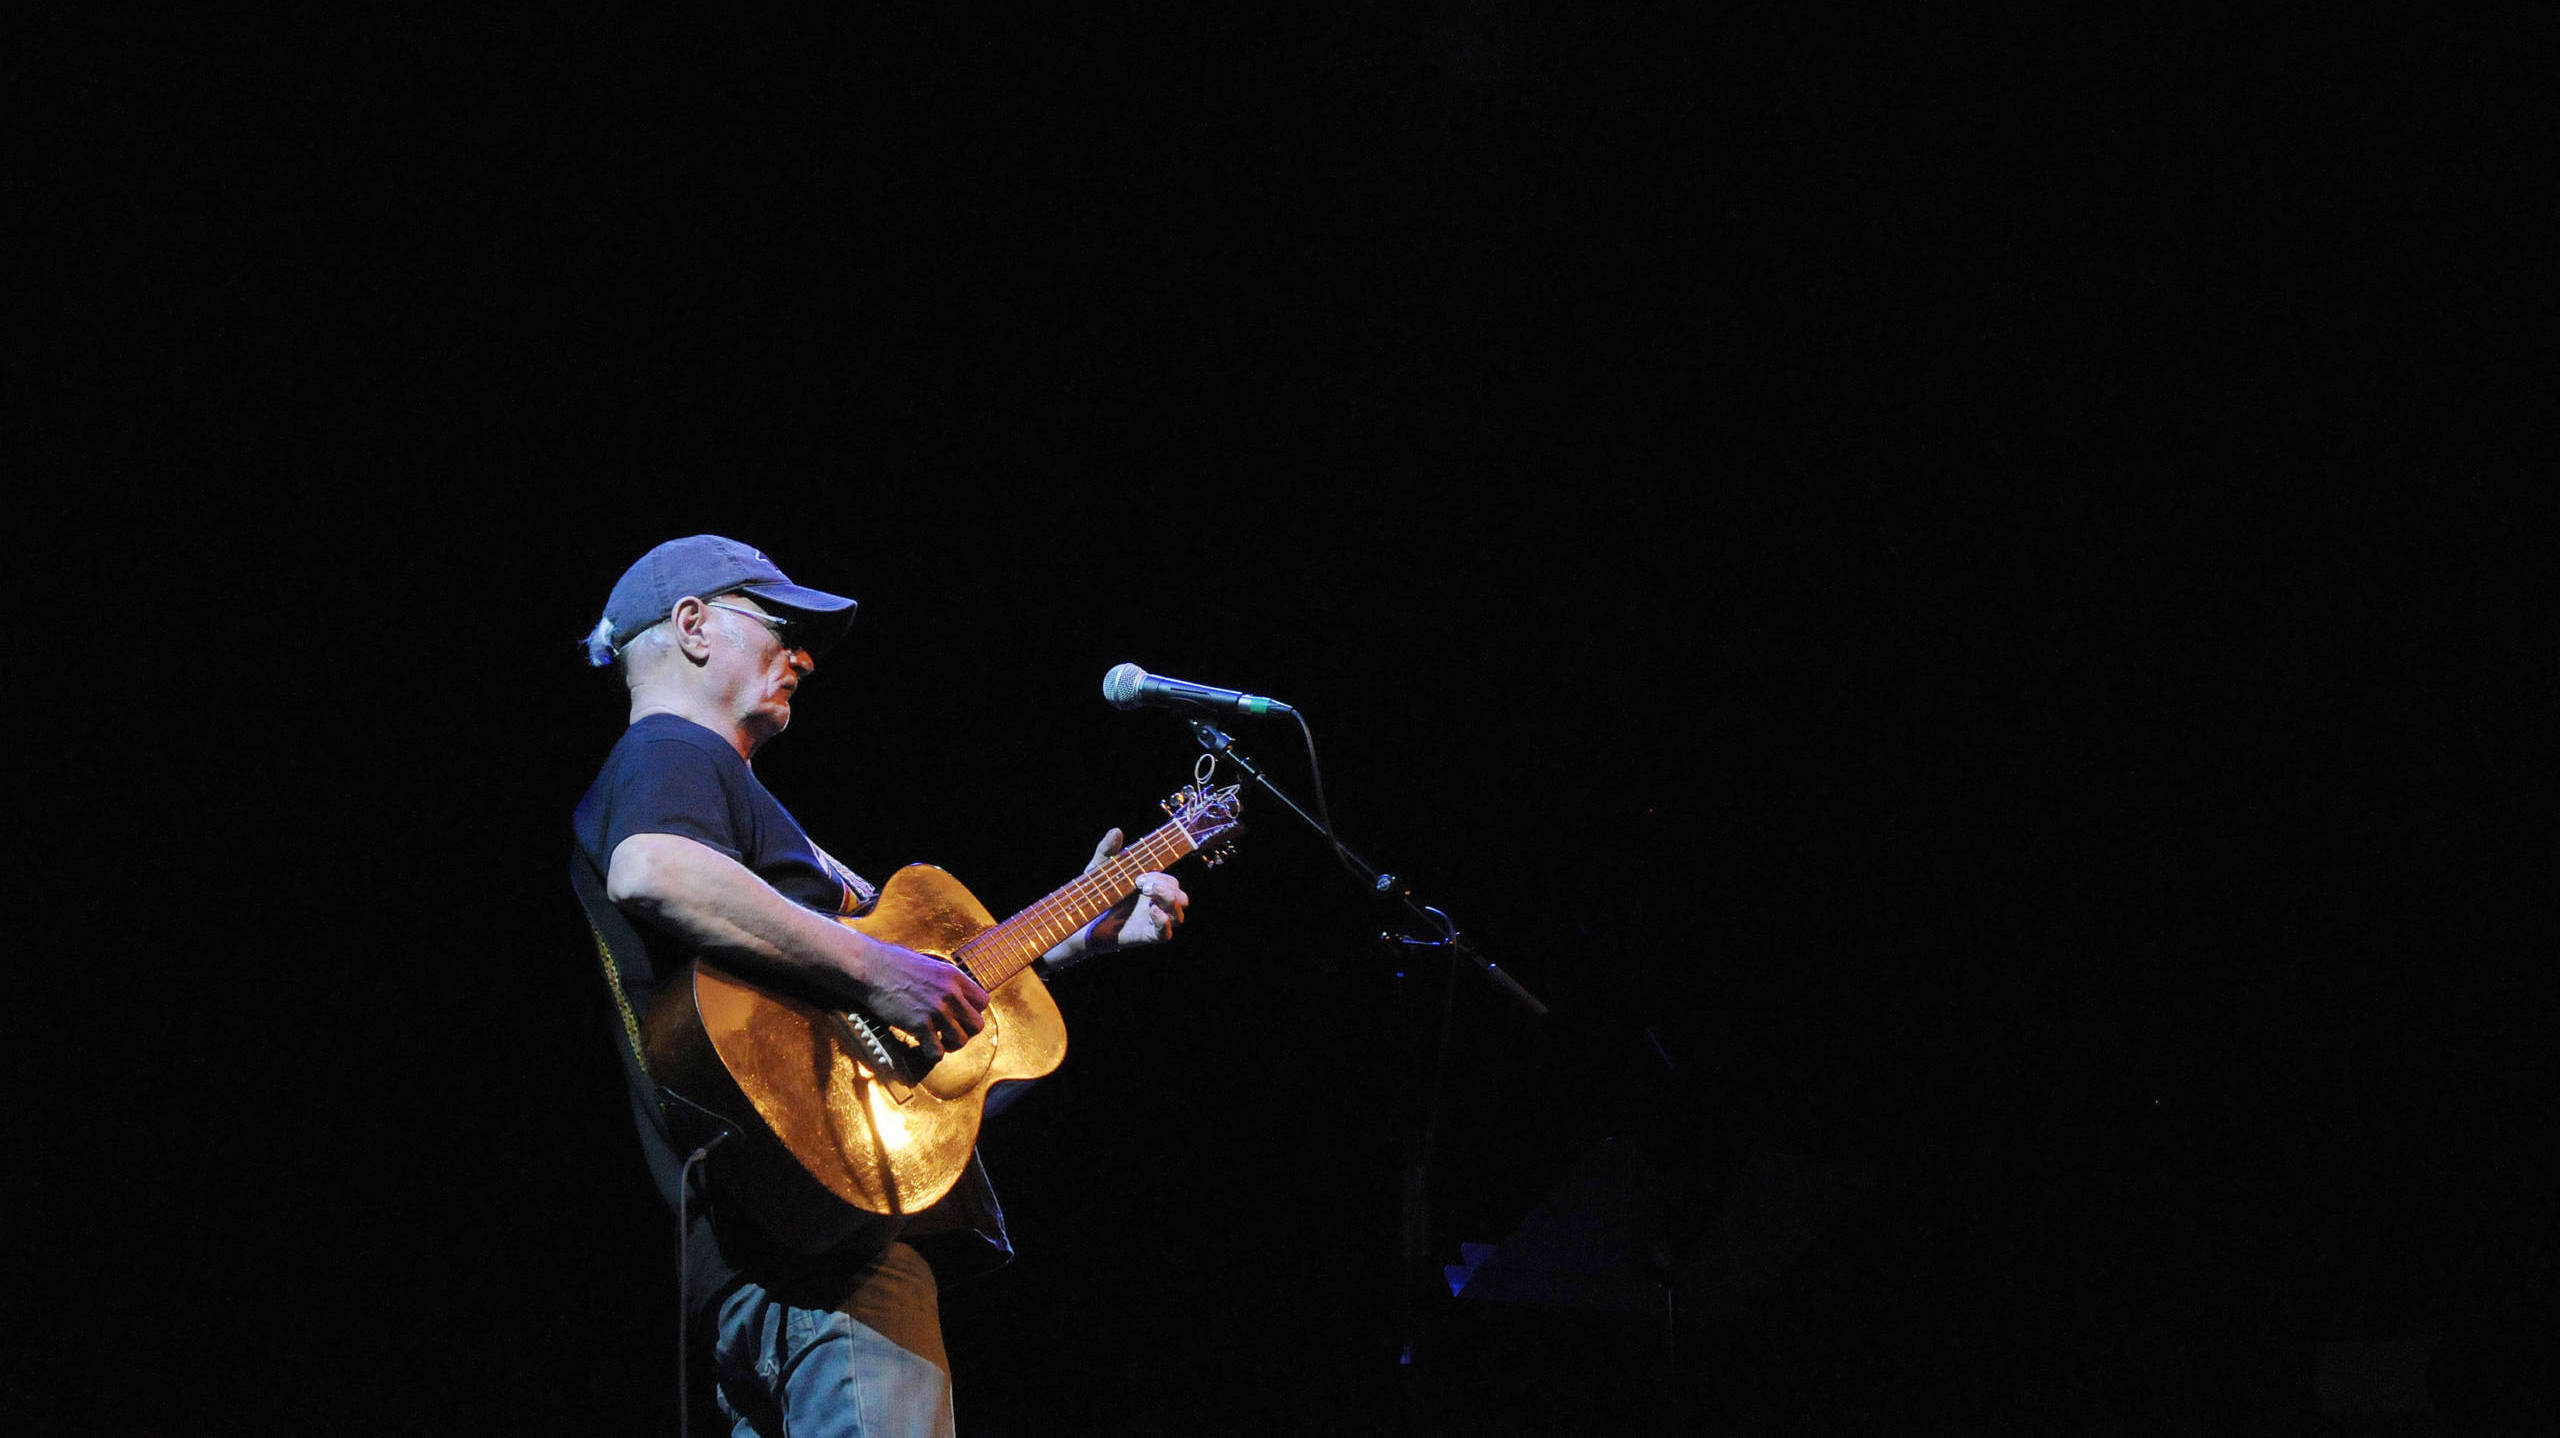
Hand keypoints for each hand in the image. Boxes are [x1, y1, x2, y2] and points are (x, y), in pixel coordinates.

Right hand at [863, 941, 989, 1056]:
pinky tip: (921, 1045)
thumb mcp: (929, 964)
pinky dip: (931, 1054)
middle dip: (965, 1032)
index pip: (983, 1002)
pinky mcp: (919, 1024)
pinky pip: (937, 1051)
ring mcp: (936, 1010)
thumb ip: (945, 981)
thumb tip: (954, 995)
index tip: (958, 1015)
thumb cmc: (894, 963)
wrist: (870, 968)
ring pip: (961, 1041)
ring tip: (937, 1040)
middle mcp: (950, 993)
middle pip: (977, 1025)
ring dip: (950, 1045)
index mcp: (954, 976)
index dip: (972, 1012)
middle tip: (949, 1032)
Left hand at [1082, 827, 1188, 951]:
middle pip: (1181, 898)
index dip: (1163, 877)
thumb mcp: (1099, 868)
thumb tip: (1117, 831)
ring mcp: (1151, 922)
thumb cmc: (1091, 893)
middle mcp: (1155, 905)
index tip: (1141, 874)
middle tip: (1141, 884)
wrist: (1078, 919)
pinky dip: (1164, 922)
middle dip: (1167, 888)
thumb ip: (1108, 850)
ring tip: (1149, 894)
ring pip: (1179, 915)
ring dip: (1169, 901)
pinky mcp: (1144, 936)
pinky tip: (1152, 911)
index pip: (1172, 882)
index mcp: (1150, 889)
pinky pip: (1165, 934)